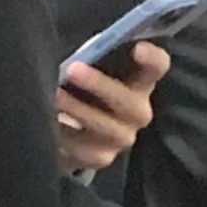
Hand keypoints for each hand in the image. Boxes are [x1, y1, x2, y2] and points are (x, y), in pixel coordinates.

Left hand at [56, 41, 163, 176]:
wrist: (71, 125)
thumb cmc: (83, 86)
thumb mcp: (89, 67)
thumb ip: (91, 58)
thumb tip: (77, 55)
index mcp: (139, 80)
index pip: (157, 66)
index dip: (151, 58)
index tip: (137, 48)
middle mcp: (137, 111)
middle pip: (130, 103)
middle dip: (100, 85)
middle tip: (72, 69)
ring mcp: (122, 137)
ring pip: (108, 129)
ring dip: (78, 110)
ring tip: (54, 95)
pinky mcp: (101, 158)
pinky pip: (85, 151)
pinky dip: (64, 135)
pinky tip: (48, 122)